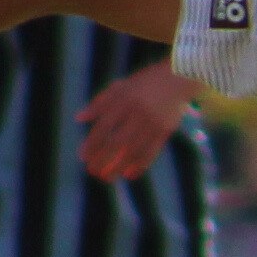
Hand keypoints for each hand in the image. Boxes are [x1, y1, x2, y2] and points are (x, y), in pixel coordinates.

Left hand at [78, 65, 198, 182]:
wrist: (178, 78)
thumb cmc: (144, 82)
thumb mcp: (120, 87)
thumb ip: (99, 103)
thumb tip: (79, 118)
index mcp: (123, 100)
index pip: (104, 126)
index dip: (92, 143)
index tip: (83, 157)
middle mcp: (137, 112)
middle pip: (117, 141)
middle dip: (103, 159)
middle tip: (92, 172)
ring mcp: (153, 122)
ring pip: (134, 150)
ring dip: (119, 166)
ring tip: (107, 178)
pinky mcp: (165, 130)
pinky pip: (151, 152)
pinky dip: (140, 165)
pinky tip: (129, 175)